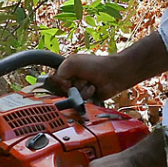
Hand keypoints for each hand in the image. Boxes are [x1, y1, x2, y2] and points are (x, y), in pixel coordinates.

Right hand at [48, 31, 167, 102]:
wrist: (114, 74)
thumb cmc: (96, 65)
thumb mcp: (72, 63)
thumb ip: (59, 73)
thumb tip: (60, 86)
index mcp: (66, 71)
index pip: (54, 81)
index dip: (59, 83)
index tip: (66, 81)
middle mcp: (72, 80)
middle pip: (63, 91)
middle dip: (72, 87)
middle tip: (80, 80)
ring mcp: (80, 90)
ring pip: (73, 98)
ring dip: (81, 91)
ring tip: (90, 85)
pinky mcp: (87, 98)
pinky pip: (81, 103)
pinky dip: (88, 97)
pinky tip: (94, 90)